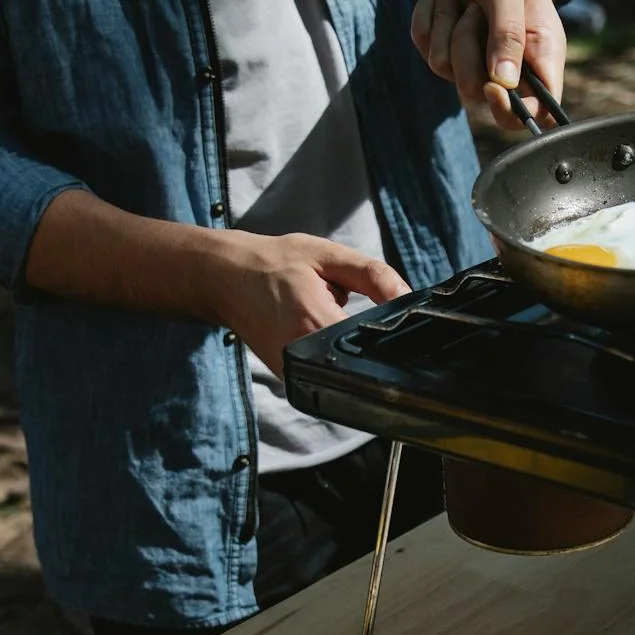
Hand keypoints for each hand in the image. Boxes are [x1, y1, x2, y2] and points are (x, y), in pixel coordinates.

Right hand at [202, 232, 410, 375]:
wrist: (226, 278)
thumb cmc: (274, 263)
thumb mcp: (329, 256)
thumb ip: (374, 276)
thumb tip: (408, 298)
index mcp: (316, 322)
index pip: (372, 342)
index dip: (389, 331)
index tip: (385, 313)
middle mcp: (303, 356)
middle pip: (360, 359)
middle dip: (365, 335)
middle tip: (342, 305)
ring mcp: (294, 373)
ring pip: (344, 368)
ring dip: (346, 345)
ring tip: (325, 314)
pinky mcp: (289, 379)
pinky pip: (325, 371)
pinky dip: (330, 351)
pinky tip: (317, 328)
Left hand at [411, 0, 566, 130]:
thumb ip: (508, 31)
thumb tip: (504, 82)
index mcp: (541, 57)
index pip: (537, 113)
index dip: (512, 110)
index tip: (492, 85)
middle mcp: (508, 69)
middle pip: (475, 92)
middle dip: (466, 47)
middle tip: (477, 9)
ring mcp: (472, 64)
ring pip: (444, 67)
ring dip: (448, 22)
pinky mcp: (443, 53)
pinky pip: (424, 45)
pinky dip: (431, 14)